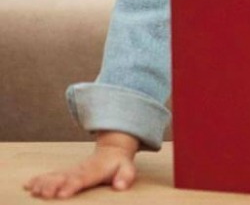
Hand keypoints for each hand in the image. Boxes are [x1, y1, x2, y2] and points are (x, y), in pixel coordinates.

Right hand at [23, 140, 137, 198]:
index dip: (72, 186)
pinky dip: (39, 180)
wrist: (112, 151)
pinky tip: (27, 185)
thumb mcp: (127, 169)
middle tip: (42, 194)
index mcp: (94, 171)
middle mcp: (79, 170)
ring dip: (42, 183)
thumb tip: (120, 186)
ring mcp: (71, 171)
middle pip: (64, 178)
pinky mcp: (66, 173)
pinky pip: (51, 176)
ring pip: (54, 176)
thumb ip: (125, 177)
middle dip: (52, 186)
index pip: (81, 179)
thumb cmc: (119, 164)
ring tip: (31, 190)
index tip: (62, 194)